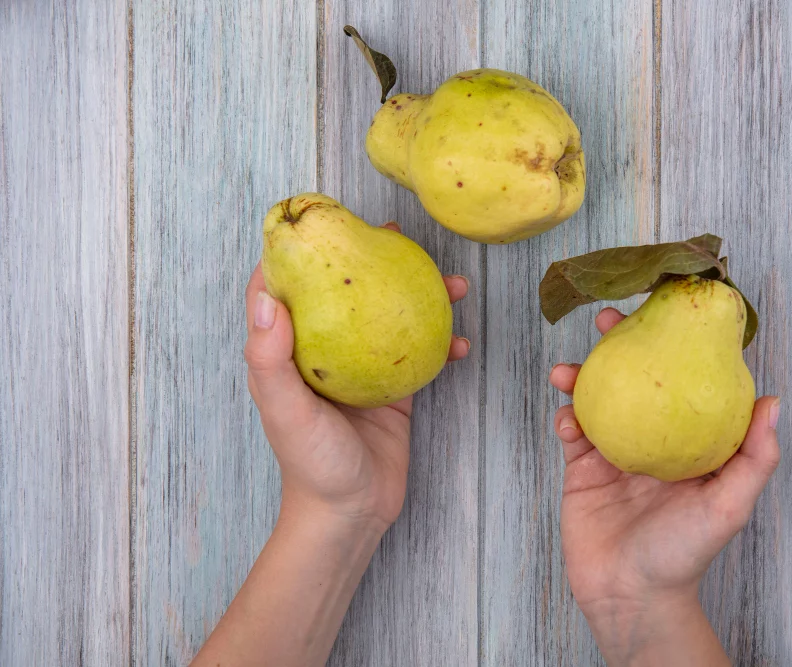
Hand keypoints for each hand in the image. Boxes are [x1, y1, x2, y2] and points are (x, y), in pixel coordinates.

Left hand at [243, 221, 469, 530]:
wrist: (351, 513)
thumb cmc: (310, 465)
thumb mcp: (285, 411)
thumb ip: (270, 358)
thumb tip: (267, 296)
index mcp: (290, 353)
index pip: (284, 288)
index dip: (298, 250)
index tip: (322, 219)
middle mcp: (325, 353)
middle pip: (347, 292)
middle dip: (372, 260)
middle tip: (399, 234)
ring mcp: (363, 369)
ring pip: (392, 317)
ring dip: (421, 295)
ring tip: (452, 282)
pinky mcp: (394, 389)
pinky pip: (422, 355)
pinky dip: (443, 345)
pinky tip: (463, 342)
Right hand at [550, 307, 780, 665]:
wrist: (631, 596)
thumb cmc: (685, 553)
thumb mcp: (729, 505)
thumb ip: (754, 457)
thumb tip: (773, 399)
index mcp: (687, 442)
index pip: (683, 383)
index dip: (675, 346)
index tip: (666, 315)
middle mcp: (652, 439)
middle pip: (635, 379)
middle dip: (621, 346)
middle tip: (610, 320)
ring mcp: (615, 451)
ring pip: (596, 399)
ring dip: (580, 377)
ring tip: (567, 369)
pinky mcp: (582, 470)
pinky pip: (573, 432)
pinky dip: (566, 418)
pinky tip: (566, 416)